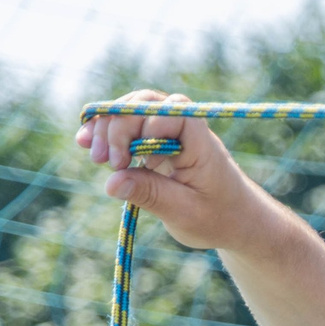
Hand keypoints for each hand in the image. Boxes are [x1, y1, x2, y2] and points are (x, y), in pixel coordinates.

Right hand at [75, 91, 275, 253]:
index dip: (140, 129)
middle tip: (101, 161)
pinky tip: (88, 143)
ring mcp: (172, 131)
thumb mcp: (185, 213)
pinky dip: (109, 131)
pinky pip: (131, 124)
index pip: (170, 114)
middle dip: (117, 126)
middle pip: (146, 104)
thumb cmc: (218, 219)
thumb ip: (151, 195)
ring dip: (108, 126)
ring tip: (92, 154)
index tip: (123, 163)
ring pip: (134, 109)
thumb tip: (111, 182)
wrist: (236, 220)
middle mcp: (188, 128)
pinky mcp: (159, 140)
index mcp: (202, 142)